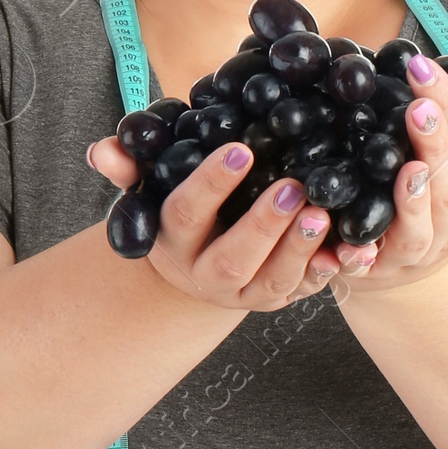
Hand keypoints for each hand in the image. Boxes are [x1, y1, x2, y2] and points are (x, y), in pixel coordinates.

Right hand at [85, 135, 344, 308]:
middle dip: (262, 225)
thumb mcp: (152, 189)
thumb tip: (100, 151)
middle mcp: (206, 274)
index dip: (211, 184)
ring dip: (299, 249)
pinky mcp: (278, 299)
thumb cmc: (178, 210)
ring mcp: (245, 293)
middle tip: (293, 187)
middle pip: (232, 258)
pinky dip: (327, 272)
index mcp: (173, 240)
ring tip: (322, 214)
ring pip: (272, 280)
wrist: (194, 268)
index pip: (185, 212)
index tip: (241, 149)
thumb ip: (131, 167)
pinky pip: (306, 291)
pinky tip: (347, 249)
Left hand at [332, 53, 447, 296]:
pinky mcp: (378, 273)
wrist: (401, 267)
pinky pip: (369, 267)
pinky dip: (360, 256)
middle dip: (437, 147)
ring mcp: (417, 253)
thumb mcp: (446, 161)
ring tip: (407, 168)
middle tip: (417, 109)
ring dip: (414, 200)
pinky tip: (351, 244)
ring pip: (420, 232)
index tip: (422, 67)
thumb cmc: (422, 196)